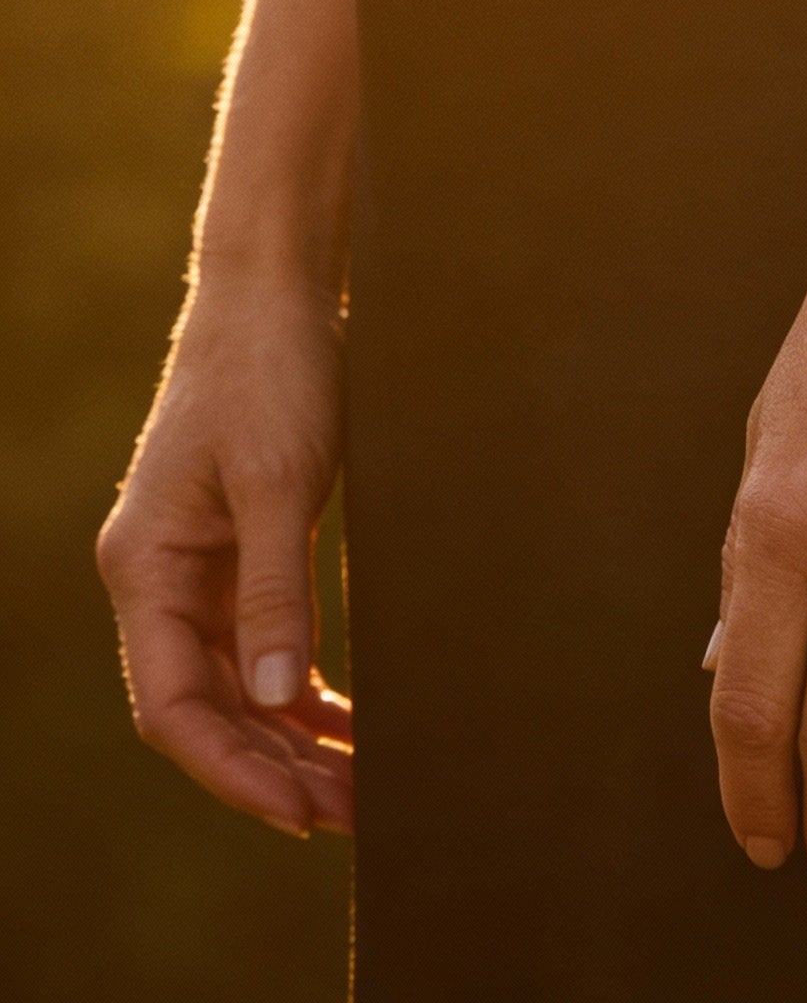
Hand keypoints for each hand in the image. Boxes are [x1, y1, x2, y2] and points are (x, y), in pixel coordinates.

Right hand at [96, 276, 351, 838]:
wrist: (277, 294)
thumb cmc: (271, 372)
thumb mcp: (280, 481)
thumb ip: (276, 592)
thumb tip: (280, 702)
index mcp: (147, 566)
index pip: (176, 706)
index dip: (235, 769)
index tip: (301, 812)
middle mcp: (161, 577)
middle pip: (208, 707)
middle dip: (273, 769)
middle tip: (353, 813)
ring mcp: (199, 566)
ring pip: (239, 683)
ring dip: (292, 738)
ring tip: (359, 786)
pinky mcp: (240, 548)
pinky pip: (262, 644)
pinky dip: (301, 688)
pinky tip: (346, 723)